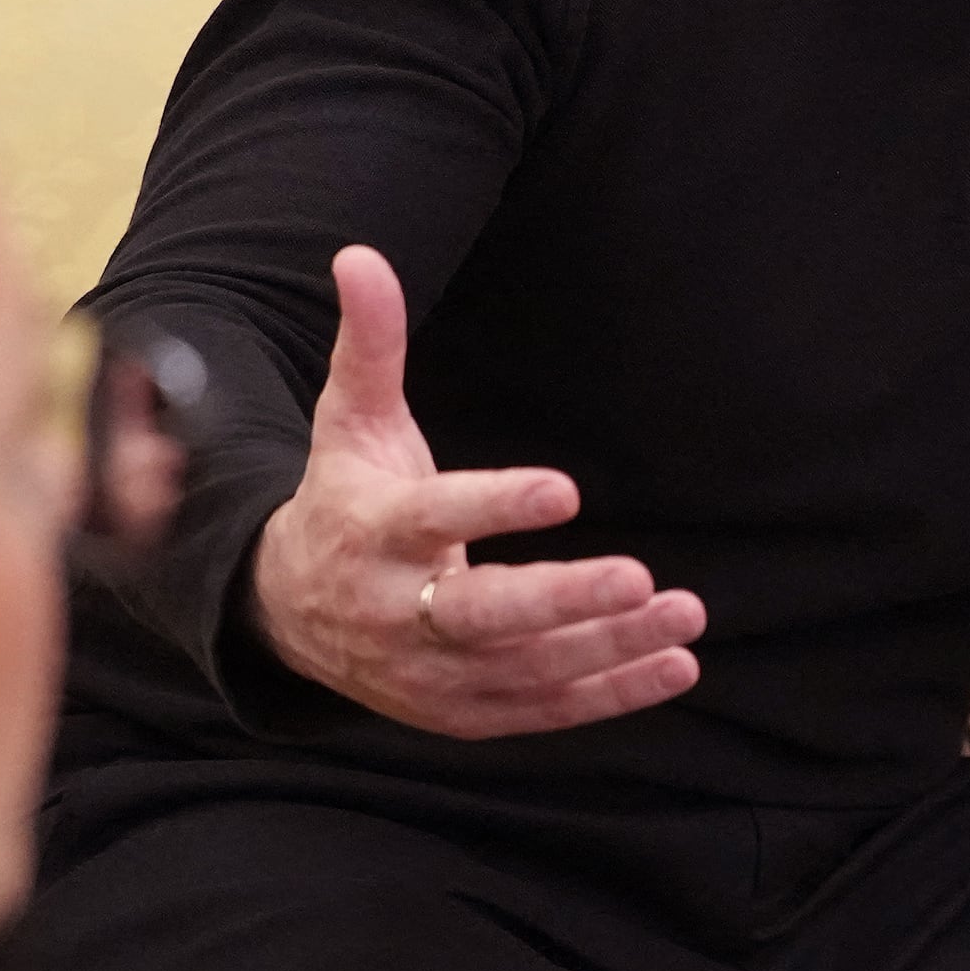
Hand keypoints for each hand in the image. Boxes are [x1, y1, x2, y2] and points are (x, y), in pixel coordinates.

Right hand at [246, 244, 706, 737]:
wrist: (285, 616)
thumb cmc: (343, 500)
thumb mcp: (349, 423)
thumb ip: (370, 345)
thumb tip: (360, 256)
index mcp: (373, 532)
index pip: (438, 517)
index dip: (497, 506)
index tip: (567, 489)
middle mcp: (397, 612)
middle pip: (483, 615)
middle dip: (562, 600)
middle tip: (640, 575)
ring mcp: (429, 673)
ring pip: (524, 669)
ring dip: (608, 647)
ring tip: (684, 613)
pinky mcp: (462, 714)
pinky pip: (543, 711)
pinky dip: (611, 694)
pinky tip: (675, 663)